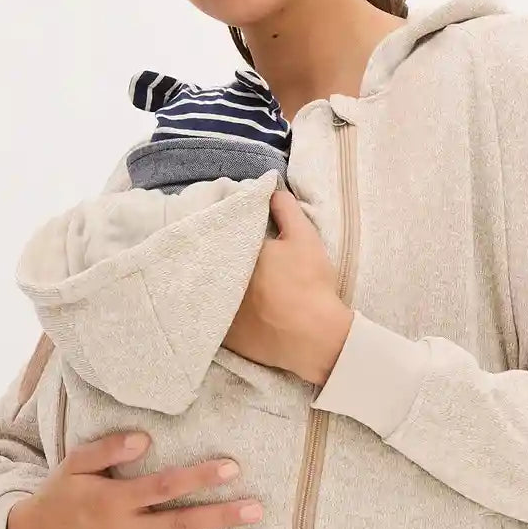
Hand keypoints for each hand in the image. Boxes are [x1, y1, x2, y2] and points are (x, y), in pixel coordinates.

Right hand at [5, 433, 264, 528]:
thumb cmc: (62, 494)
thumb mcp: (75, 464)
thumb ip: (108, 449)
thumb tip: (145, 438)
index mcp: (116, 499)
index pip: (164, 486)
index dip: (198, 477)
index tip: (232, 467)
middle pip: (181, 525)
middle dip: (220, 518)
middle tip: (256, 510)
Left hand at [221, 190, 353, 384]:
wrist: (316, 336)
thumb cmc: (310, 284)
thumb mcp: (303, 237)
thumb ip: (285, 209)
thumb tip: (271, 190)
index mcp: (236, 253)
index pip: (222, 237)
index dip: (226, 234)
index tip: (231, 234)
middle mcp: (220, 282)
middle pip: (212, 265)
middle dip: (217, 259)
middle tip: (230, 258)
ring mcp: (220, 312)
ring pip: (210, 293)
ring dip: (213, 286)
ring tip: (223, 282)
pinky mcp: (226, 338)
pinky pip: (215, 321)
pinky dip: (218, 314)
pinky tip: (227, 309)